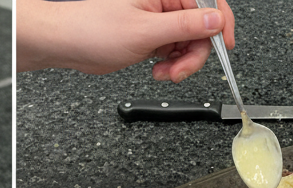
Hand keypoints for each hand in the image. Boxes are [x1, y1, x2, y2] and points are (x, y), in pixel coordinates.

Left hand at [17, 0, 234, 81]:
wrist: (68, 44)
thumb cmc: (94, 29)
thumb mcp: (144, 31)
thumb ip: (183, 26)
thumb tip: (214, 21)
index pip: (208, 2)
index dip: (220, 25)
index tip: (224, 47)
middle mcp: (165, 2)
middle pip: (201, 26)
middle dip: (195, 53)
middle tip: (179, 73)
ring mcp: (159, 19)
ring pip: (189, 41)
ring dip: (181, 63)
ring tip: (163, 74)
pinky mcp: (152, 36)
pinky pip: (174, 50)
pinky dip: (171, 65)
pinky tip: (158, 71)